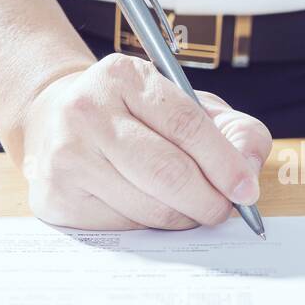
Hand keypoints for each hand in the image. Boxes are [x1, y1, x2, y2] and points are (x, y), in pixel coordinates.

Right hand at [21, 54, 271, 229]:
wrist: (54, 120)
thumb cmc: (132, 114)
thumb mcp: (185, 103)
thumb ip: (232, 129)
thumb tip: (249, 169)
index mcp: (125, 76)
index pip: (187, 125)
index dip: (225, 164)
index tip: (246, 190)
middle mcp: (88, 111)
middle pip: (168, 173)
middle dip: (208, 200)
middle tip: (223, 210)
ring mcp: (66, 155)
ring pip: (148, 208)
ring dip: (182, 217)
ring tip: (188, 207)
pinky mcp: (56, 197)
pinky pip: (123, 227)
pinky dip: (148, 227)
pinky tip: (148, 208)